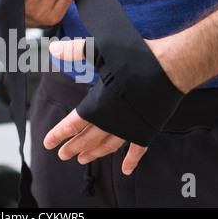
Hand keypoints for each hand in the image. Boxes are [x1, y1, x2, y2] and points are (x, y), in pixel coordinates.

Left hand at [44, 39, 147, 174]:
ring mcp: (129, 127)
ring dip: (94, 153)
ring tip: (83, 160)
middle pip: (87, 139)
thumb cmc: (136, 57)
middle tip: (62, 155)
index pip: (72, 124)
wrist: (170, 66)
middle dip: (73, 147)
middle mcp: (111, 121)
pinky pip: (138, 148)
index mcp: (98, 105)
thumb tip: (53, 48)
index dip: (58, 134)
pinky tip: (127, 170)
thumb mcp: (99, 50)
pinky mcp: (146, 128)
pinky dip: (132, 160)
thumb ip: (75, 51)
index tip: (47, 143)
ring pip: (108, 145)